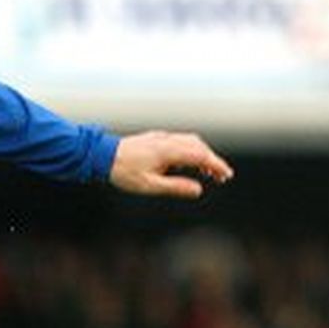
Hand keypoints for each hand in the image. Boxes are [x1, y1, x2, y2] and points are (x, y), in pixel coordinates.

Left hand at [109, 130, 232, 198]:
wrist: (101, 155)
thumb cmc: (123, 172)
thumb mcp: (150, 185)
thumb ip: (175, 187)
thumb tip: (198, 189)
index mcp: (168, 151)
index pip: (200, 155)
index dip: (216, 165)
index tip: (226, 175)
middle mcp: (167, 140)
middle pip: (199, 147)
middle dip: (213, 161)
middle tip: (221, 177)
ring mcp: (161, 137)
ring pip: (190, 141)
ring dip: (202, 154)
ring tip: (207, 172)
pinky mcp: (155, 138)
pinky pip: (180, 140)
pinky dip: (191, 150)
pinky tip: (188, 163)